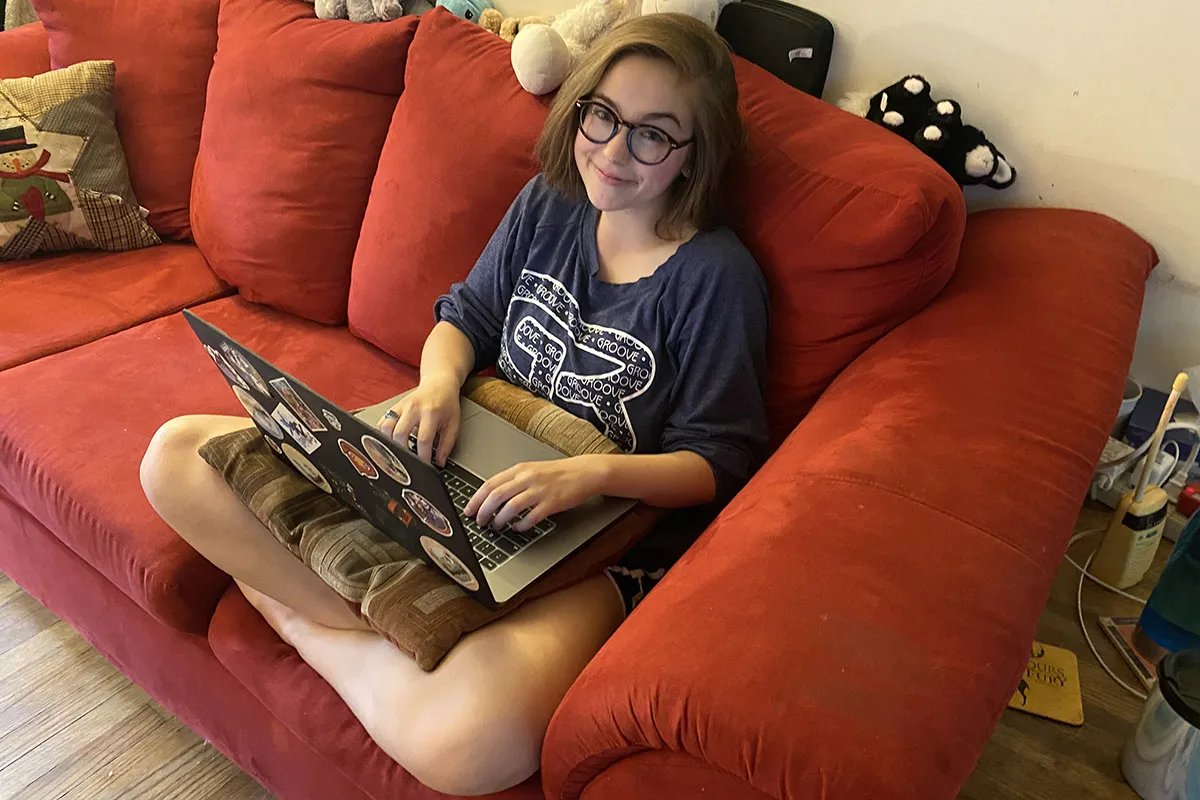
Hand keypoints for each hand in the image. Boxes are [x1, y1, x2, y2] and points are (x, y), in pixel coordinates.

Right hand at [377, 375, 460, 465]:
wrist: (439, 383)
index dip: (422, 457)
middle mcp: (413, 408)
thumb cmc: (447, 403)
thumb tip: (440, 463)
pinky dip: (382, 434)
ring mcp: (401, 406)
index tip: (424, 467)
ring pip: (386, 427)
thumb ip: (447, 445)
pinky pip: (382, 422)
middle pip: (400, 434)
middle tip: (408, 461)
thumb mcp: (453, 424)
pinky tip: (390, 441)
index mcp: (431, 413)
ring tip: (398, 452)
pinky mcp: (394, 406)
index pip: (423, 440)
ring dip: (389, 443)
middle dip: (402, 452)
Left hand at [463, 456, 607, 532]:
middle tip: (479, 522)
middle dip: (483, 511)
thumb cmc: (557, 473)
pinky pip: (530, 517)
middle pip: (496, 496)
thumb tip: (491, 496)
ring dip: (499, 520)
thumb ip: (513, 480)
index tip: (469, 510)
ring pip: (510, 507)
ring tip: (496, 526)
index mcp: (520, 469)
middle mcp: (527, 478)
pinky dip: (520, 525)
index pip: (490, 483)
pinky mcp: (551, 503)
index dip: (476, 498)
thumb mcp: (531, 470)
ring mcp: (539, 490)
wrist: (583, 472)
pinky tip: (518, 528)